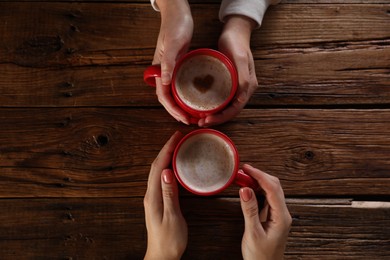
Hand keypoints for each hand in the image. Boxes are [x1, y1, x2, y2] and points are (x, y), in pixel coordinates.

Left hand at [144, 131, 186, 259]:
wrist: (162, 256)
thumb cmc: (169, 240)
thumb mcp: (172, 217)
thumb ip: (170, 194)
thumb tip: (168, 172)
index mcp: (153, 196)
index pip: (158, 167)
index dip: (167, 150)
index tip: (176, 138)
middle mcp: (150, 194)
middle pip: (156, 166)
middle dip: (166, 149)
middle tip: (178, 138)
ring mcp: (153, 198)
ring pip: (158, 171)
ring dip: (166, 157)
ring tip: (177, 147)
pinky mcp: (158, 201)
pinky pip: (161, 179)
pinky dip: (167, 168)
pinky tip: (175, 167)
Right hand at [153, 0, 193, 124]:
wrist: (178, 12)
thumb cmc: (175, 25)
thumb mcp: (173, 43)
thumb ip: (167, 62)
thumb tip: (164, 81)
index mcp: (159, 68)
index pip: (163, 94)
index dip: (172, 108)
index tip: (183, 117)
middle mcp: (163, 71)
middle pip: (167, 97)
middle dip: (176, 111)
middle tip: (189, 121)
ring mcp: (170, 69)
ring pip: (172, 92)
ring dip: (180, 105)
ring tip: (191, 114)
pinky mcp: (177, 65)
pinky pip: (179, 84)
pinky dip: (184, 94)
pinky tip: (193, 98)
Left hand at [199, 15, 257, 126]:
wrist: (234, 31)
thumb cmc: (236, 43)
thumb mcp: (240, 59)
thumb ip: (243, 78)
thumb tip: (241, 97)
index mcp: (249, 87)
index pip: (235, 109)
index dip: (222, 117)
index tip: (207, 119)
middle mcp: (244, 90)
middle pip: (230, 111)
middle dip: (216, 119)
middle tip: (200, 122)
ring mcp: (237, 87)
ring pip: (226, 107)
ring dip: (214, 114)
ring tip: (200, 119)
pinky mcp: (229, 83)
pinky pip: (222, 99)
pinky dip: (213, 105)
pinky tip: (203, 107)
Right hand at [239, 164, 291, 259]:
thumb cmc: (261, 257)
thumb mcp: (253, 233)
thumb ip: (249, 211)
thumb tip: (245, 190)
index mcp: (281, 217)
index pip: (272, 189)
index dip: (259, 175)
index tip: (247, 168)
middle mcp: (282, 213)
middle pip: (274, 186)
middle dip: (259, 176)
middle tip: (243, 172)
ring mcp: (278, 215)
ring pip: (270, 191)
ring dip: (257, 182)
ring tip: (243, 178)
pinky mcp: (272, 217)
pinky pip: (266, 198)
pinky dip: (256, 190)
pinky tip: (248, 189)